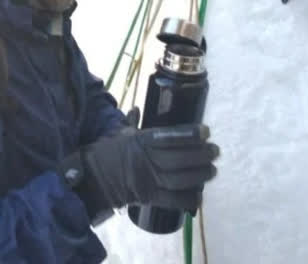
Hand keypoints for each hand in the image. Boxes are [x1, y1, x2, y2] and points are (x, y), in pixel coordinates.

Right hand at [61, 123, 218, 223]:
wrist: (92, 179)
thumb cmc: (106, 153)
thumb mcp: (118, 135)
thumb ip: (130, 123)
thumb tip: (136, 109)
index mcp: (139, 142)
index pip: (168, 137)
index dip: (189, 135)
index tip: (205, 131)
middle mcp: (145, 160)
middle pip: (178, 159)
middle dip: (200, 155)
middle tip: (215, 150)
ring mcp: (147, 180)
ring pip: (179, 179)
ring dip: (199, 174)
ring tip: (212, 169)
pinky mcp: (148, 198)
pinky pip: (172, 199)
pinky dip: (188, 198)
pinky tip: (200, 193)